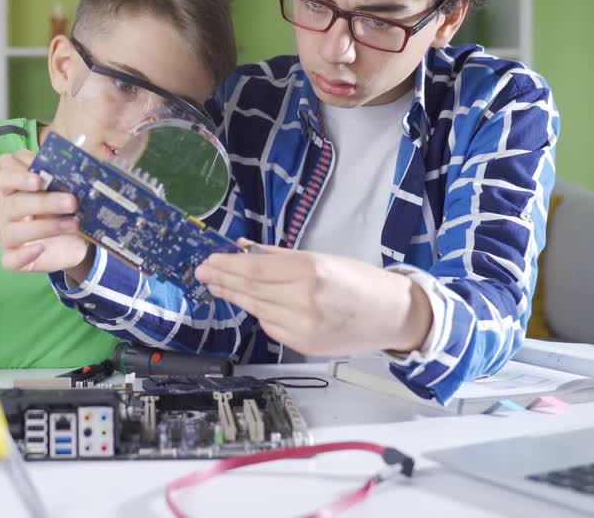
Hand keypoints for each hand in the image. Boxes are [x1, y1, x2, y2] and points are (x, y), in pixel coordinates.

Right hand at [0, 150, 91, 272]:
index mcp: (14, 189)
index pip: (5, 179)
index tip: (39, 181)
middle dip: (44, 202)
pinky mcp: (14, 258)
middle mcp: (6, 212)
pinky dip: (24, 255)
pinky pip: (10, 260)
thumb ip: (61, 181)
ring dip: (44, 227)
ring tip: (73, 224)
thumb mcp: (66, 192)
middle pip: (13, 204)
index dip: (19, 179)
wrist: (75, 237)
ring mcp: (8, 236)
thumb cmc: (65, 208)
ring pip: (12, 232)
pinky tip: (41, 248)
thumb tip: (74, 171)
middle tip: (72, 201)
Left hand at [194, 240, 430, 355]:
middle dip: (223, 280)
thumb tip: (243, 249)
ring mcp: (304, 326)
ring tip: (216, 286)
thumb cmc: (359, 281)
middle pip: (251, 289)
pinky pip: (271, 327)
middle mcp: (305, 299)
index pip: (255, 269)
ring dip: (234, 297)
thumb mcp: (322, 258)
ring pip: (256, 310)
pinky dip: (259, 314)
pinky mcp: (304, 345)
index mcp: (311, 270)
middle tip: (202, 272)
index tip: (208, 260)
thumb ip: (280, 256)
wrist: (391, 315)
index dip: (227, 265)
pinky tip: (248, 304)